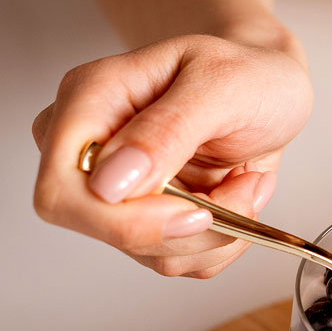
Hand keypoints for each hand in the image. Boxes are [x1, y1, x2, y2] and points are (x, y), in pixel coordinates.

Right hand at [32, 33, 312, 276]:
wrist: (270, 88)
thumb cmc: (246, 73)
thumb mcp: (221, 86)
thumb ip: (166, 129)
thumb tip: (108, 182)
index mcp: (89, 100)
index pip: (61, 191)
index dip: (124, 219)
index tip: (197, 210)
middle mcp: (92, 150)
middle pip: (106, 231)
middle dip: (187, 227)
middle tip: (242, 189)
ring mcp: (118, 190)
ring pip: (152, 252)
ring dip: (217, 230)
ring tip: (247, 179)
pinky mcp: (150, 218)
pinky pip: (181, 257)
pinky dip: (223, 238)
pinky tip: (239, 193)